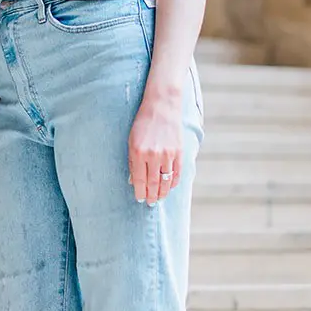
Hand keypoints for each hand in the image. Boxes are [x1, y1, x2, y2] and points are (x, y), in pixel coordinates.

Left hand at [129, 89, 181, 204]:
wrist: (162, 107)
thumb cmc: (143, 123)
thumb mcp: (131, 140)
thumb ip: (133, 161)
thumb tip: (134, 181)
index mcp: (138, 153)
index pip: (139, 180)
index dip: (140, 192)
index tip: (139, 199)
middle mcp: (153, 155)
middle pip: (153, 184)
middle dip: (151, 196)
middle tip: (150, 203)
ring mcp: (167, 154)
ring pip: (166, 181)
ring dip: (162, 193)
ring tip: (159, 199)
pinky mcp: (178, 152)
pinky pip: (177, 173)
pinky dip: (173, 183)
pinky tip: (169, 188)